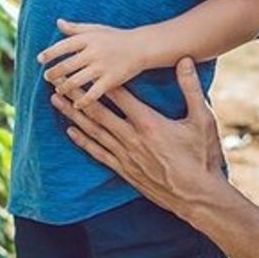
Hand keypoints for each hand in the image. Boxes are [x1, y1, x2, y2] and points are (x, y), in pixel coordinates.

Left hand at [40, 19, 146, 109]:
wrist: (141, 47)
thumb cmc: (116, 37)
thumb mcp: (96, 29)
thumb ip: (76, 28)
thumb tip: (58, 22)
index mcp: (88, 39)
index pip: (64, 46)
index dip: (50, 53)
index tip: (40, 59)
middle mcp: (93, 52)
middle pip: (67, 65)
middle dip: (54, 73)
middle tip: (46, 77)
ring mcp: (102, 67)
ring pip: (77, 81)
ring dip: (65, 87)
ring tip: (58, 90)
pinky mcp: (111, 80)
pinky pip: (93, 93)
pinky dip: (83, 101)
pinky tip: (76, 104)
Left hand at [50, 58, 225, 211]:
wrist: (197, 196)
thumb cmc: (202, 157)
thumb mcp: (202, 119)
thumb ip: (190, 88)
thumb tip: (186, 61)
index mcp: (149, 123)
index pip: (120, 96)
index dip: (100, 80)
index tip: (85, 67)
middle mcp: (132, 138)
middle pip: (97, 112)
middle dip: (76, 95)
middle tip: (57, 81)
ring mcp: (126, 156)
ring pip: (93, 131)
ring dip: (73, 114)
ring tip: (56, 101)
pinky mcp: (124, 170)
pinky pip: (98, 153)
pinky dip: (83, 141)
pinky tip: (71, 131)